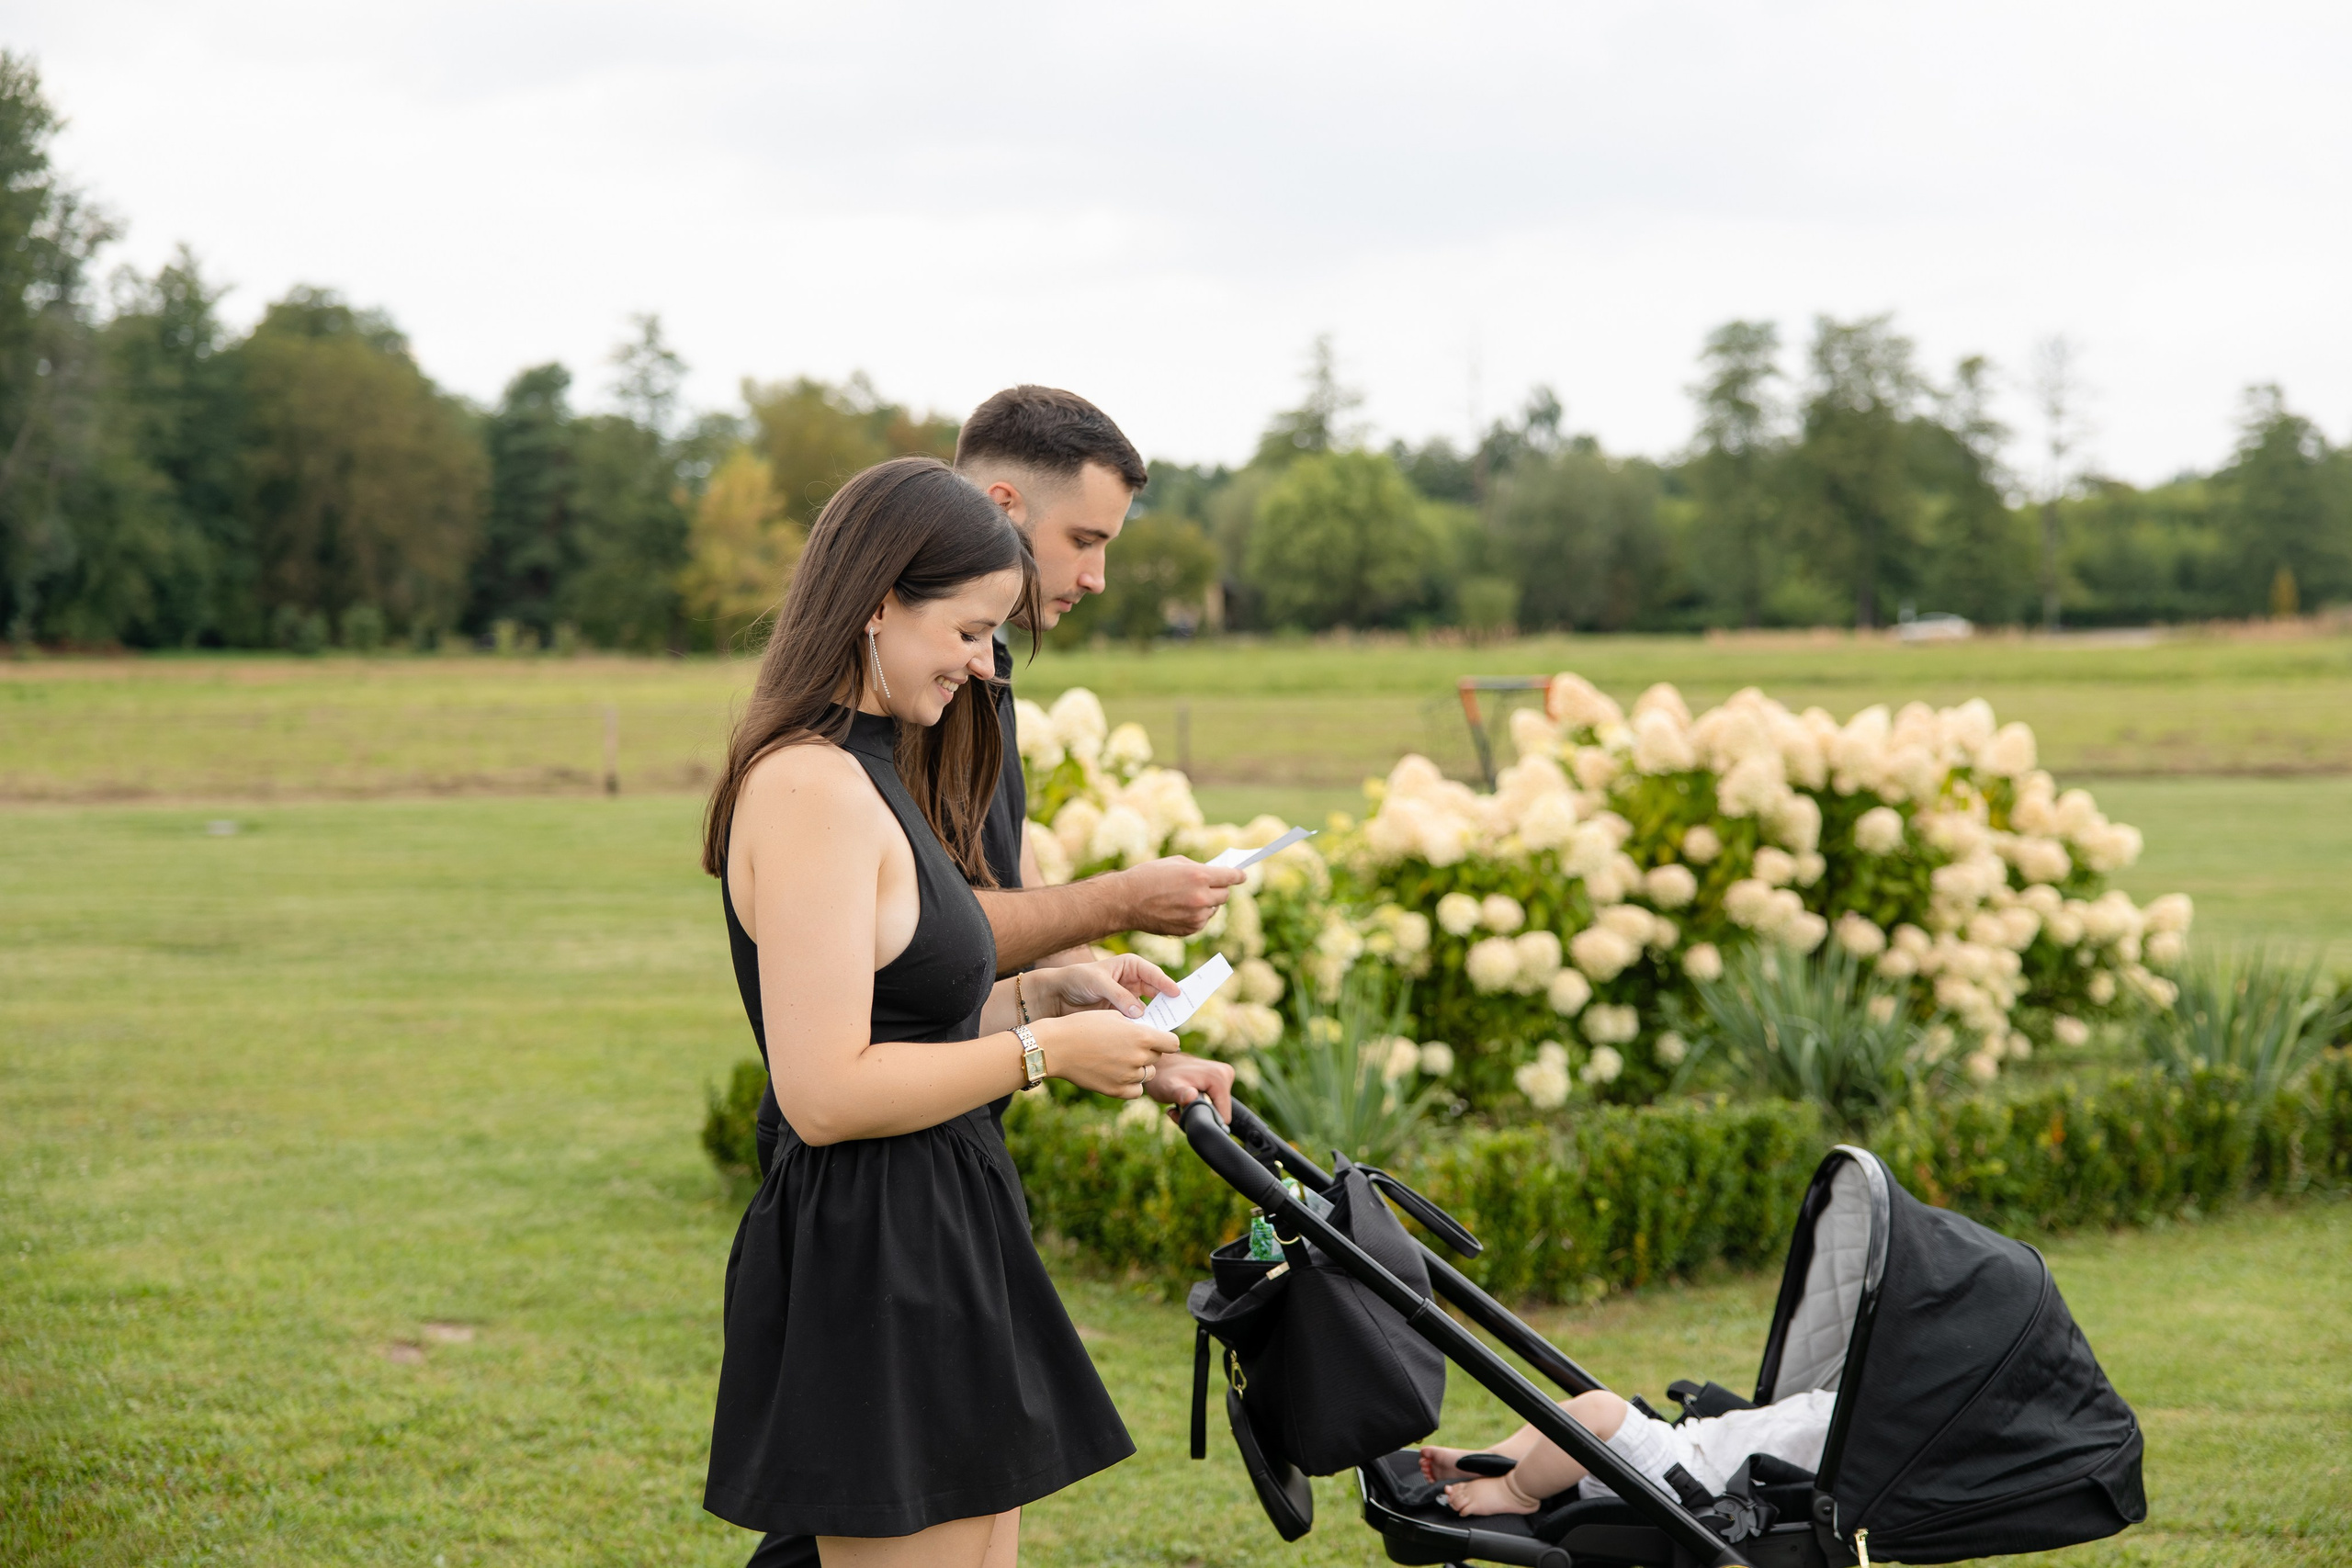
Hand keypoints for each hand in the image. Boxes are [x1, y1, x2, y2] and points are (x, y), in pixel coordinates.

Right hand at [1035, 1010, 1179, 1098]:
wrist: (1057, 1046)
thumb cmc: (1083, 1026)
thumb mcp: (1114, 1016)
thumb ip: (1137, 1026)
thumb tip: (1151, 1033)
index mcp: (1142, 1036)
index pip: (1172, 1044)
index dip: (1165, 1041)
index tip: (1157, 1040)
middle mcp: (1139, 1057)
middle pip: (1157, 1058)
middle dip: (1148, 1052)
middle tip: (1128, 1046)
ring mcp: (1128, 1076)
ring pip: (1147, 1074)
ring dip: (1139, 1068)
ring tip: (1118, 1058)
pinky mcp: (1116, 1091)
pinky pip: (1136, 1090)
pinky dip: (1131, 1084)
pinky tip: (1118, 1074)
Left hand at [1036, 954, 1179, 1019]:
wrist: (1057, 996)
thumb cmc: (1076, 980)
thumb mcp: (1097, 983)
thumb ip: (1119, 996)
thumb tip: (1140, 1013)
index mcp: (1131, 966)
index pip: (1154, 974)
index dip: (1167, 984)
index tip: (1177, 994)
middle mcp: (1134, 981)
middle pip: (1157, 992)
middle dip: (1167, 1002)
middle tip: (1179, 1014)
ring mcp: (1130, 999)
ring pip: (1150, 1008)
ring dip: (1157, 1017)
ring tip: (1165, 1028)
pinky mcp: (1123, 1015)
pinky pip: (1139, 1021)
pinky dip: (1144, 1027)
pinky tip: (1148, 1035)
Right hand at [1117, 856, 1245, 937]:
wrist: (1126, 901)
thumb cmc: (1148, 876)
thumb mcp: (1176, 863)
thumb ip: (1199, 868)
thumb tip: (1216, 873)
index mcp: (1199, 876)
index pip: (1232, 877)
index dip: (1239, 875)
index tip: (1242, 875)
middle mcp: (1201, 898)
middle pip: (1225, 895)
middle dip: (1219, 889)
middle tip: (1208, 885)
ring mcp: (1196, 916)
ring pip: (1214, 909)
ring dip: (1207, 903)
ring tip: (1185, 897)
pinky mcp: (1190, 929)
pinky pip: (1203, 921)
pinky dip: (1197, 915)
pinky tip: (1180, 908)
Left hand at [1145, 1052, 1235, 1123]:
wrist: (1160, 1065)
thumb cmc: (1162, 1077)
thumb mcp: (1168, 1088)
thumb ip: (1180, 1094)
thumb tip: (1191, 1097)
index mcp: (1220, 1077)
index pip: (1223, 1116)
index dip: (1203, 1120)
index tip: (1184, 1112)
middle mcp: (1226, 1074)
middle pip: (1221, 1113)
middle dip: (1200, 1115)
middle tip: (1180, 1108)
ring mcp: (1225, 1076)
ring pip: (1218, 1109)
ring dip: (1199, 1111)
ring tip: (1181, 1104)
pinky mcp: (1221, 1079)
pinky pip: (1215, 1102)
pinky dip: (1201, 1105)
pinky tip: (1187, 1099)